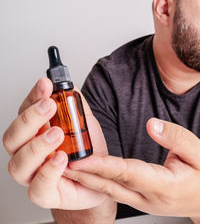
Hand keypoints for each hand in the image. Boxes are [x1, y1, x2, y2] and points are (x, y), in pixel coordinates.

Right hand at [2, 78, 107, 208]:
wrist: (100, 178)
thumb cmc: (86, 151)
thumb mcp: (84, 123)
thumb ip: (75, 105)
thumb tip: (68, 85)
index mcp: (34, 132)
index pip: (24, 111)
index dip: (32, 97)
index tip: (45, 84)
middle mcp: (28, 152)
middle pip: (13, 137)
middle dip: (29, 119)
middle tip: (49, 106)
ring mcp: (34, 174)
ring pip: (19, 164)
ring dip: (37, 146)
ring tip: (57, 134)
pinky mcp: (45, 194)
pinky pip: (37, 189)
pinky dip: (48, 172)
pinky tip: (61, 160)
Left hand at [65, 118, 199, 217]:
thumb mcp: (198, 151)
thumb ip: (174, 137)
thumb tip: (152, 124)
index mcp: (163, 185)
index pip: (127, 173)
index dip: (102, 166)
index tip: (81, 159)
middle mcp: (148, 197)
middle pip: (111, 185)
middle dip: (84, 175)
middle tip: (61, 164)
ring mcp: (143, 202)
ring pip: (110, 190)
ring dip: (87, 180)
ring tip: (67, 167)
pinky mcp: (139, 199)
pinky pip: (115, 191)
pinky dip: (98, 182)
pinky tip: (87, 173)